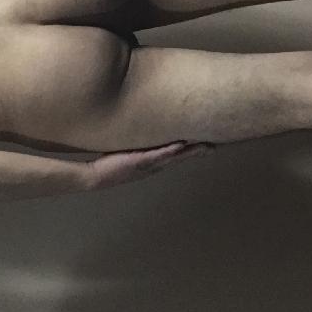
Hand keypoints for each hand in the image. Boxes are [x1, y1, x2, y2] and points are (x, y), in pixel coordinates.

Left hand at [86, 140, 214, 189]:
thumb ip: (136, 145)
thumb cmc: (110, 165)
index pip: (176, 155)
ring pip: (173, 157)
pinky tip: (181, 145)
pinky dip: (170, 151)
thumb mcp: (127, 154)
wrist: (97, 177)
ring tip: (205, 146)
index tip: (206, 145)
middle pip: (180, 157)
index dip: (191, 151)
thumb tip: (141, 134)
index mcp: (153, 163)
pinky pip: (158, 155)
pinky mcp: (139, 162)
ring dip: (190, 152)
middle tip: (215, 146)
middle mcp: (154, 165)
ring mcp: (148, 164)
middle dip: (197, 152)